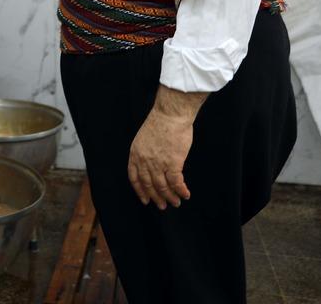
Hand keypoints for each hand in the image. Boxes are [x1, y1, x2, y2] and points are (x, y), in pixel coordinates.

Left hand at [127, 86, 205, 209]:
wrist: (170, 115)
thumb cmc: (160, 123)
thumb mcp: (143, 138)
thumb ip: (145, 153)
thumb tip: (152, 166)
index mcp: (135, 154)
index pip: (134, 178)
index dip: (140, 190)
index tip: (145, 199)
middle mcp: (144, 161)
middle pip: (148, 185)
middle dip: (156, 197)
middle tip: (162, 205)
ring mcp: (158, 163)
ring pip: (163, 187)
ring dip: (170, 197)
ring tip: (175, 203)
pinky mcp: (172, 163)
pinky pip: (176, 183)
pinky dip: (181, 191)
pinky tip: (185, 195)